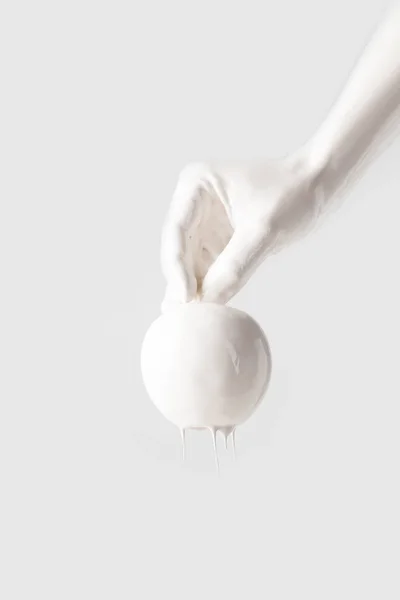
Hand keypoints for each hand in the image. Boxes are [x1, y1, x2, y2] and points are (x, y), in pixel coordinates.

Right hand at [161, 152, 324, 310]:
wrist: (318, 184)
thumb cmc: (293, 193)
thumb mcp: (264, 230)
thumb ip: (235, 266)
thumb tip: (207, 301)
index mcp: (196, 185)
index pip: (176, 232)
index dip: (176, 267)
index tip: (185, 297)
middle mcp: (193, 202)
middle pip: (178, 250)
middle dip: (181, 281)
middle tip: (182, 316)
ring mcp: (204, 223)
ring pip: (189, 263)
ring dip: (192, 289)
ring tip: (190, 319)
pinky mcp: (218, 240)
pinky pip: (206, 268)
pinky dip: (208, 287)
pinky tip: (205, 310)